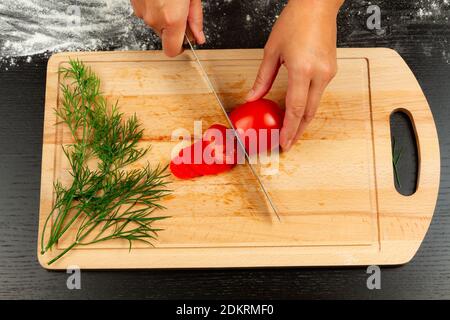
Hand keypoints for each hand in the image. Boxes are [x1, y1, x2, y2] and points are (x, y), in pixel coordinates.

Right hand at [131, 0, 204, 56]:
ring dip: (163, 15)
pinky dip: (154, 7)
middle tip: (180, 9)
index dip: (180, 48)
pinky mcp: (134, 4)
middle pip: (164, 36)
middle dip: (173, 26)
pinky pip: (147, 13)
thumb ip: (195, 19)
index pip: (173, 51)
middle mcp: (154, 19)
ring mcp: (141, 11)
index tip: (185, 40)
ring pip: (155, 23)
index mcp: (171, 19)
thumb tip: (199, 37)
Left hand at [246, 0, 342, 150]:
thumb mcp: (272, 50)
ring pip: (315, 105)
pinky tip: (298, 111)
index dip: (289, 129)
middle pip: (309, 112)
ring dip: (303, 120)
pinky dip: (308, 106)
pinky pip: (318, 94)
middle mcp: (319, 74)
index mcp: (302, 69)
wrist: (318, 5)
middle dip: (298, 131)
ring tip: (291, 131)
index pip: (296, 108)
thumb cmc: (295, 21)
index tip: (283, 143)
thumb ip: (263, 78)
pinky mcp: (331, 70)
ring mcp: (328, 73)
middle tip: (288, 144)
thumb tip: (253, 97)